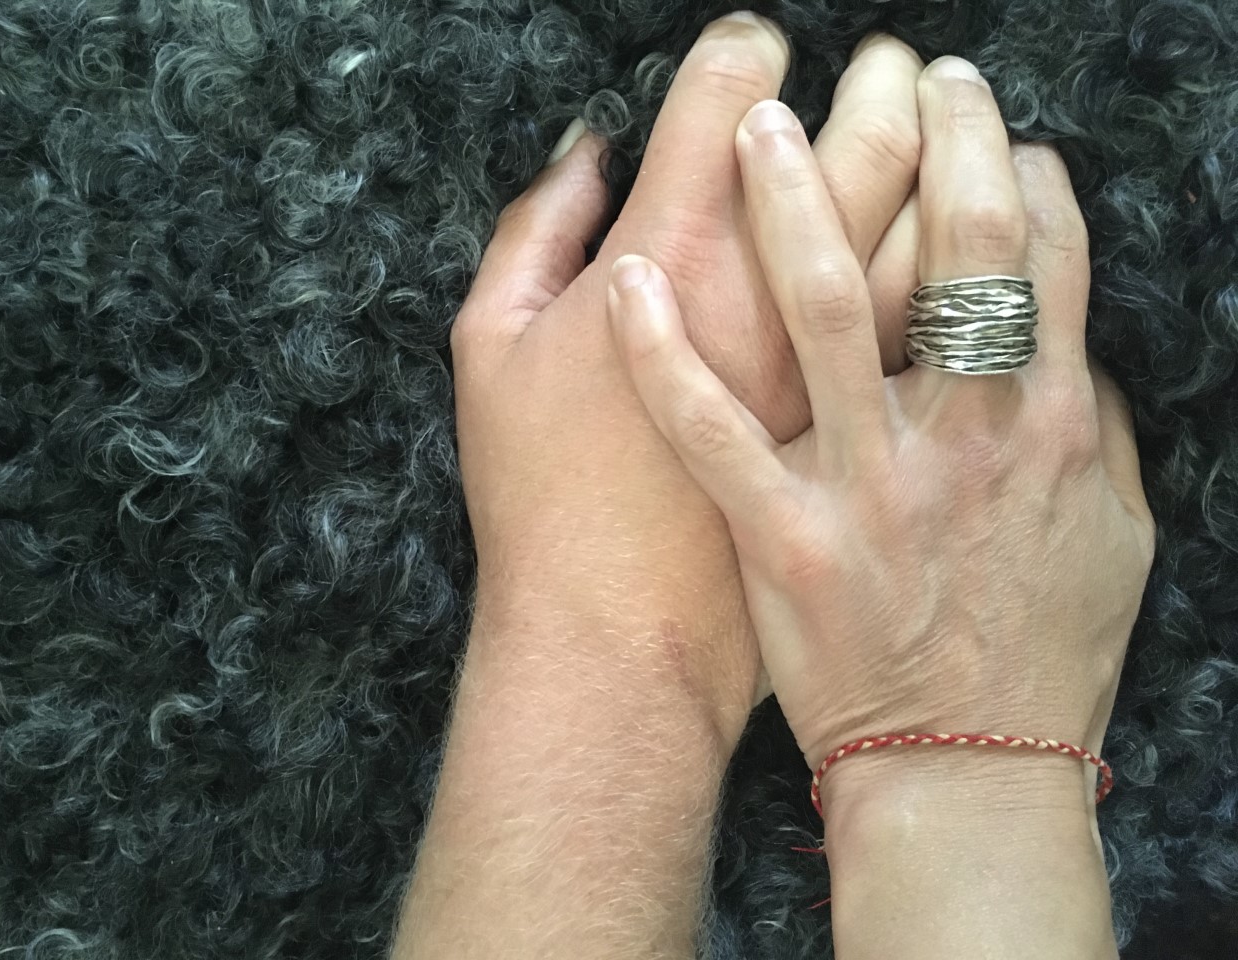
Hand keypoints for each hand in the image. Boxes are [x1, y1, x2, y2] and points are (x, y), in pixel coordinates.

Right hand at [453, 16, 924, 738]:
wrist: (619, 644)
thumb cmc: (542, 500)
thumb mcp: (490, 354)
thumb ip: (536, 233)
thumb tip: (591, 151)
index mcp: (672, 258)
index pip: (731, 95)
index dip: (750, 53)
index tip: (759, 51)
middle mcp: (774, 300)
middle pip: (865, 140)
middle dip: (889, 81)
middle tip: (898, 64)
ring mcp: (847, 378)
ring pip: (939, 227)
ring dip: (964, 158)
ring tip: (969, 128)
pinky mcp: (888, 447)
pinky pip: (962, 340)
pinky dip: (988, 279)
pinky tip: (993, 250)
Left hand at [608, 57, 1154, 795]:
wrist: (964, 774)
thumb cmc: (1041, 660)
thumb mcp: (1114, 540)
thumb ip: (1089, 433)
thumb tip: (1063, 347)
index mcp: (1045, 426)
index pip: (1046, 258)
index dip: (1023, 174)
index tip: (994, 131)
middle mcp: (962, 435)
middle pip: (955, 246)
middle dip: (935, 138)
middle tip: (906, 68)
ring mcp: (866, 482)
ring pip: (823, 307)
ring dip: (789, 201)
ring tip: (755, 122)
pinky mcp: (783, 536)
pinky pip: (711, 428)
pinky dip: (664, 353)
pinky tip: (628, 281)